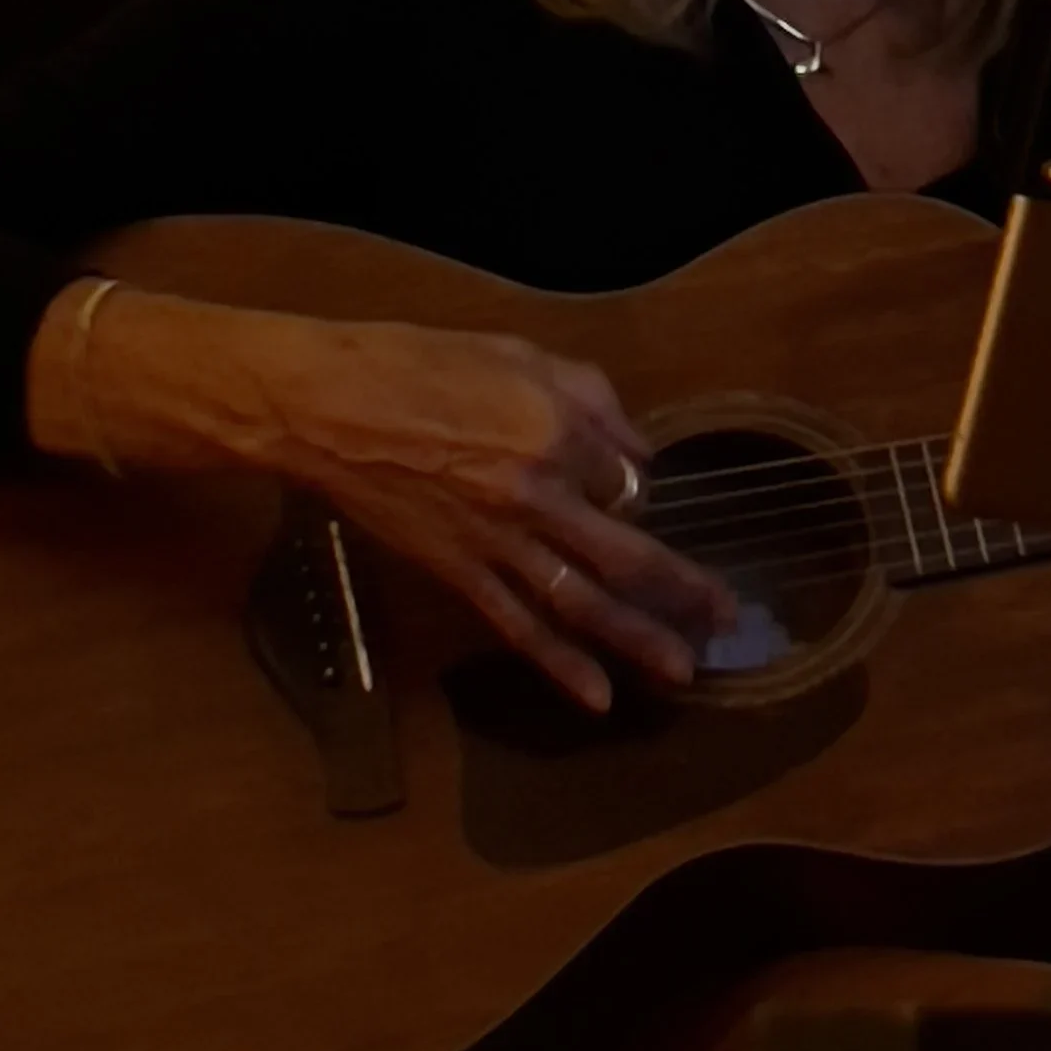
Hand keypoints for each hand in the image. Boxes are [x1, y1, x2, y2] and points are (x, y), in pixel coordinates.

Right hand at [266, 314, 736, 713]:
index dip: (632, 485)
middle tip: (727, 618)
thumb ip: (591, 397)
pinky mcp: (457, 573)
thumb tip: (635, 451)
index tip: (624, 488)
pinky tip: (596, 697)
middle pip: (628, 554)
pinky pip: (518, 627)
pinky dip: (560, 665)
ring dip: (637, 640)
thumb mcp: (517, 353)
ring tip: (683, 671)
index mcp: (555, 430)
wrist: (324, 406)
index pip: (628, 475)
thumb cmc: (416, 364)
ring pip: (582, 602)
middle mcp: (538, 494)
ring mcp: (497, 541)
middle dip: (683, 589)